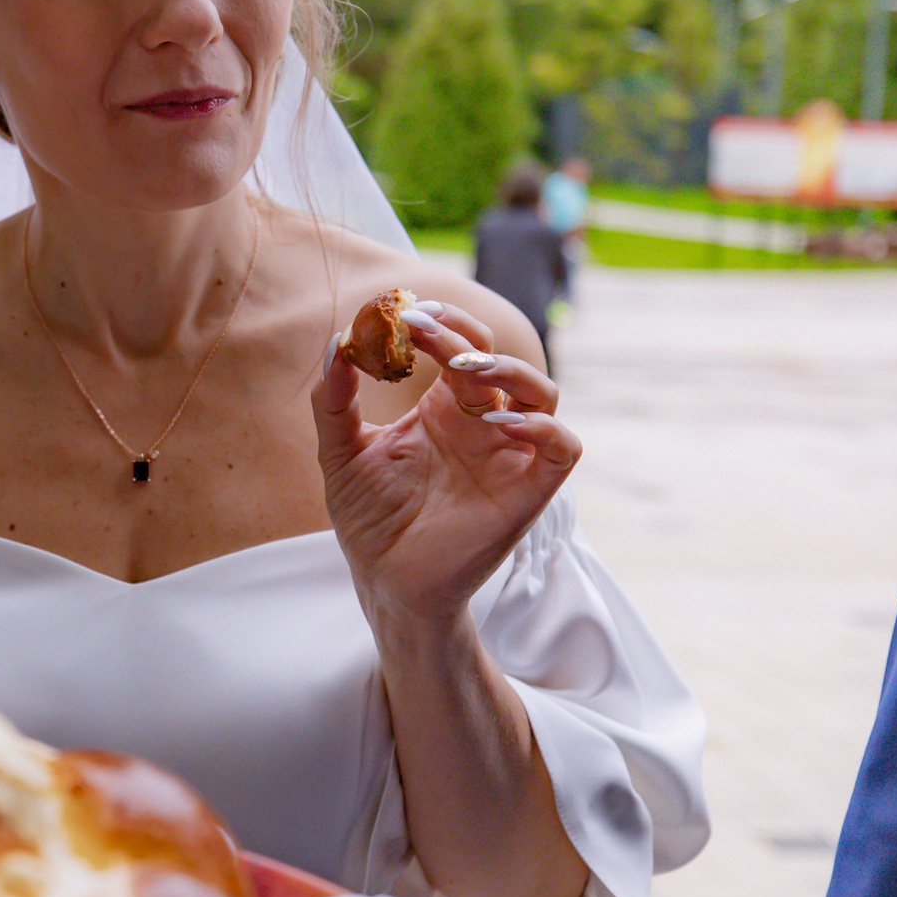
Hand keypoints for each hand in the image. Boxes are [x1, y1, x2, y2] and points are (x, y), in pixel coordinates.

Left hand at [313, 300, 582, 627]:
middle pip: (497, 358)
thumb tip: (338, 340)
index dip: (441, 321)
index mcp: (444, 408)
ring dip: (511, 370)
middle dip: (464, 333)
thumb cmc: (371, 519)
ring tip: (462, 369)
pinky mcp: (527, 492)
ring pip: (543, 393)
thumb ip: (334, 399)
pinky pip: (562, 449)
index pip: (461, 344)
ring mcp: (508, 456)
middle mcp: (482, 424)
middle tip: (422, 327)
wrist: (386, 583)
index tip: (403, 312)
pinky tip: (499, 425)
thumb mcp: (341, 452)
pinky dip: (544, 428)